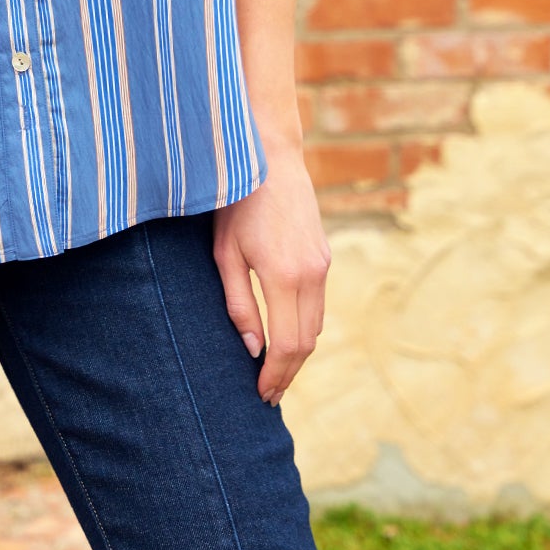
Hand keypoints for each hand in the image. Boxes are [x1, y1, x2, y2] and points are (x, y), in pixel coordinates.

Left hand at [212, 147, 330, 406]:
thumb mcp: (225, 252)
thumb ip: (239, 303)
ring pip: (317, 325)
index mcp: (284, 276)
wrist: (270, 155)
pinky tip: (284, 334)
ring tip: (274, 372)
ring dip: (298, 352)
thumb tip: (251, 348)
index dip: (276, 376)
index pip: (288, 345)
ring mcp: (323, 264)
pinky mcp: (324, 255)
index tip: (261, 395)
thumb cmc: (235, 200)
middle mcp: (312, 274)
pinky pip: (318, 303)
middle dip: (288, 372)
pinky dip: (304, 327)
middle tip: (268, 394)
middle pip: (307, 342)